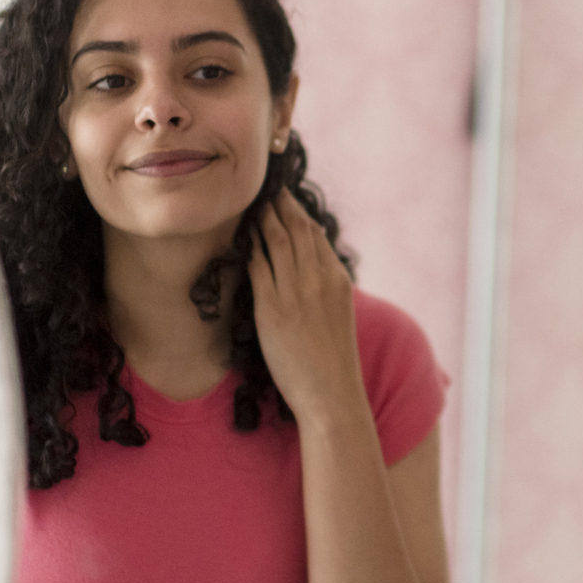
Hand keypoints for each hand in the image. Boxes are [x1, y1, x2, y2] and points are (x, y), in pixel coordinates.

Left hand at [248, 190, 365, 423]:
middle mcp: (319, 279)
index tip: (282, 198)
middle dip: (278, 205)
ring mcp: (296, 293)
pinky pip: (259, 267)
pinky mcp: (273, 310)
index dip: (296, 212)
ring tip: (250, 206)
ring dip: (262, 219)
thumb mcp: (338, 313)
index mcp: (337, 279)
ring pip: (276, 241)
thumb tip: (310, 263)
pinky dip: (251, 248)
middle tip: (263, 189)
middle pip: (295, 229)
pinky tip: (243, 239)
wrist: (331, 393)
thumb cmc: (333, 359)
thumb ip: (326, 285)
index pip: (314, 233)